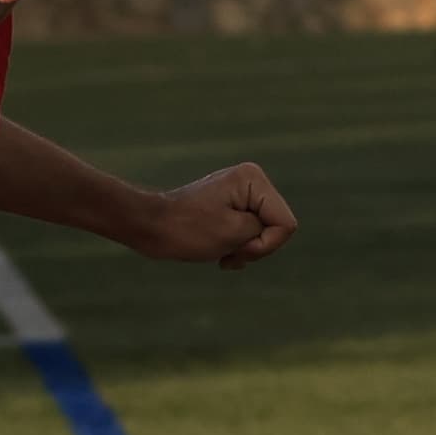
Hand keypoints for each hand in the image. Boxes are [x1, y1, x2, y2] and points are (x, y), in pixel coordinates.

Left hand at [127, 162, 297, 269]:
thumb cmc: (188, 230)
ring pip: (263, 234)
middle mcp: (251, 181)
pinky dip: (237, 248)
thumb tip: (268, 228)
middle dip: (254, 247)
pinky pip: (249, 233)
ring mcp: (241, 194)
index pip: (285, 223)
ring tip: (220, 252)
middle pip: (276, 227)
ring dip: (244, 250)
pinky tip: (220, 254)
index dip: (265, 244)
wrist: (151, 227)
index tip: (237, 248)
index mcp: (254, 180)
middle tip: (226, 251)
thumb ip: (265, 230)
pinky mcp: (231, 207)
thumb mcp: (235, 233)